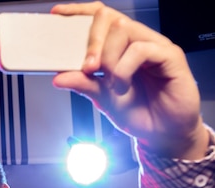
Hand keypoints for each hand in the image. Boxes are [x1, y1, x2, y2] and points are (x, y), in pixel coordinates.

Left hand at [51, 2, 209, 159]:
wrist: (161, 134)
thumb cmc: (138, 112)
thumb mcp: (102, 99)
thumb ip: (82, 84)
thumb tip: (59, 77)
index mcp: (120, 48)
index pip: (99, 19)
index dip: (80, 13)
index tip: (58, 15)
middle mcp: (136, 42)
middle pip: (110, 19)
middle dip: (92, 42)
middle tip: (88, 68)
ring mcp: (154, 46)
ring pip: (123, 30)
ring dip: (109, 59)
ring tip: (112, 84)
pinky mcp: (171, 56)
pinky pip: (142, 49)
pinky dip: (125, 68)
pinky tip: (124, 85)